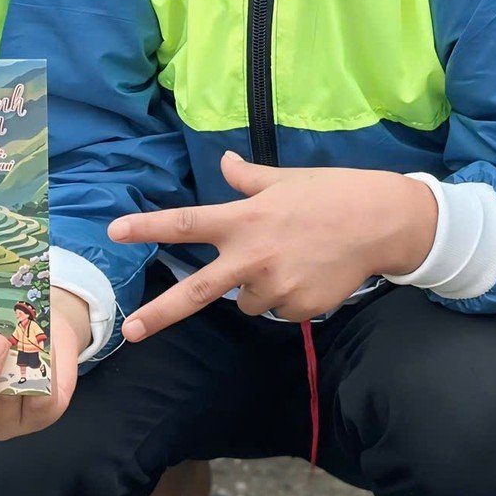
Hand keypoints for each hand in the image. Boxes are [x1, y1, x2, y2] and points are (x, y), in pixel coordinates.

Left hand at [109, 153, 437, 338]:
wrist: (381, 222)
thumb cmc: (330, 194)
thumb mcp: (285, 179)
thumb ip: (249, 179)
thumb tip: (226, 163)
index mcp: (244, 219)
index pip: (186, 223)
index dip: (148, 227)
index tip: (115, 231)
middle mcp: (252, 257)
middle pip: (196, 291)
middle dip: (160, 313)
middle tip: (130, 332)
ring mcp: (275, 287)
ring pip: (247, 302)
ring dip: (259, 288)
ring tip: (294, 260)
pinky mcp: (298, 309)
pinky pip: (280, 311)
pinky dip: (290, 299)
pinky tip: (312, 274)